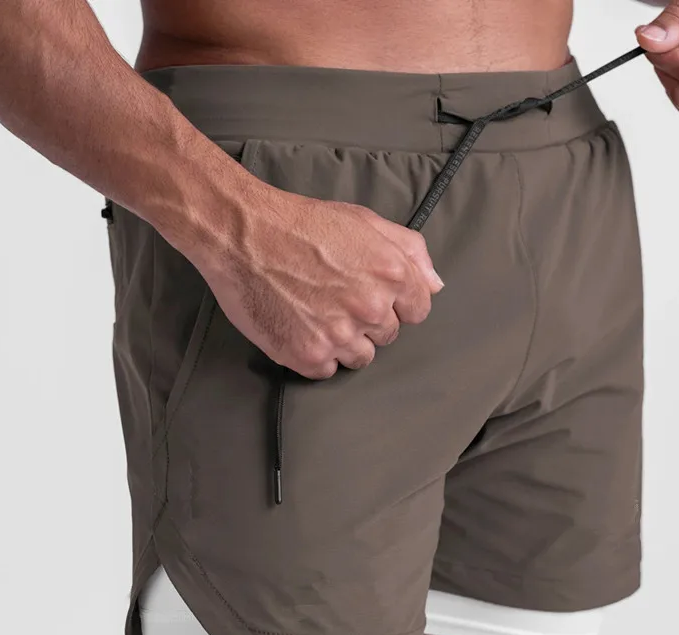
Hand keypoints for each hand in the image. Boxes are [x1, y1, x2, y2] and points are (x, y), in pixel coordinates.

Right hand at [204, 185, 442, 379]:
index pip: (418, 311)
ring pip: (361, 357)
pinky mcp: (308, 355)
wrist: (243, 234)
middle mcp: (371, 308)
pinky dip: (316, 354)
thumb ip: (409, 251)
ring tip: (316, 313)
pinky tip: (301, 328)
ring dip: (344, 342)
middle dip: (367, 320)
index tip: (372, 295)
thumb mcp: (364, 222)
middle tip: (335, 298)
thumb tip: (435, 284)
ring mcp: (340, 335)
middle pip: (388, 336)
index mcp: (392, 274)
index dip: (395, 303)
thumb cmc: (302, 224)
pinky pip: (327, 370)